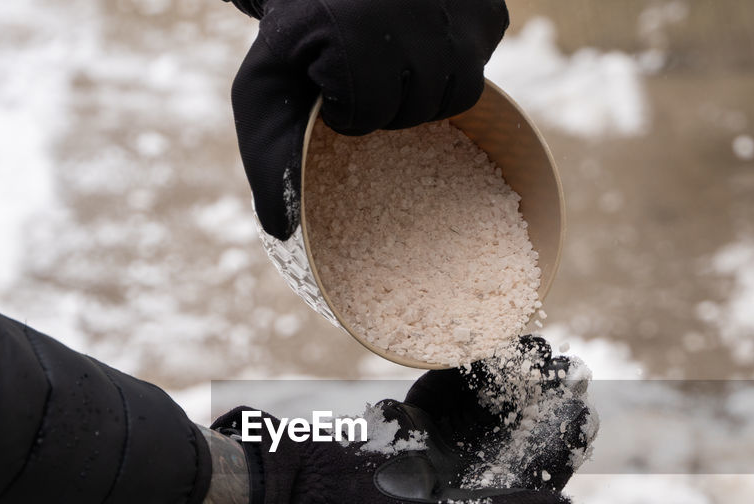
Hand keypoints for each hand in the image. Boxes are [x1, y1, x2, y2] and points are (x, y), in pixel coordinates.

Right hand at [201, 338, 594, 503]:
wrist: (297, 497)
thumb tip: (565, 503)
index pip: (535, 474)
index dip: (562, 443)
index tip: (583, 407)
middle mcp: (466, 479)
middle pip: (518, 433)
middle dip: (542, 398)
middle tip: (566, 363)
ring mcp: (439, 448)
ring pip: (488, 406)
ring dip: (511, 376)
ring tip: (534, 343)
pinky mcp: (412, 422)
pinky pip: (448, 390)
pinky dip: (466, 367)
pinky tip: (487, 343)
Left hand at [228, 0, 509, 237]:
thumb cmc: (296, 38)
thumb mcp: (266, 91)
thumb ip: (269, 157)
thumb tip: (283, 231)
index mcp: (351, 32)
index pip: (369, 114)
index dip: (349, 113)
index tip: (330, 87)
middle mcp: (411, 9)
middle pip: (421, 106)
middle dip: (390, 104)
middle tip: (364, 74)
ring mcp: (454, 5)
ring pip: (460, 90)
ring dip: (426, 90)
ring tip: (395, 64)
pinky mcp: (488, 8)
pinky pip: (483, 62)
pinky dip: (458, 61)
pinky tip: (424, 41)